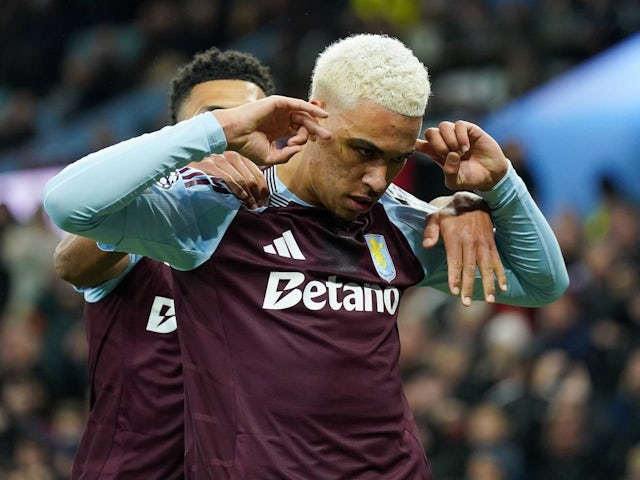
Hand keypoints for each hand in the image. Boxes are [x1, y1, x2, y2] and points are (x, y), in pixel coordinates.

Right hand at [196, 152, 268, 208]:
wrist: (185, 180)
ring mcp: (217, 160)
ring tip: (251, 206)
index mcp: (236, 158)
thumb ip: (243, 182)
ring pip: (240, 178)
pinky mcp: (207, 166)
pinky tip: (241, 197)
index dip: (263, 188)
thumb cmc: (208, 182)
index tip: (265, 201)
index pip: (256, 172)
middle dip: (257, 194)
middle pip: (250, 176)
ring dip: (248, 195)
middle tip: (259, 207)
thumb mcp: (229, 180)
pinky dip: (236, 189)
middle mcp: (228, 156)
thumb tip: (260, 196)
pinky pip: (226, 178)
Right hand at [212, 95, 331, 165]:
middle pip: (304, 124)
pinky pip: (298, 104)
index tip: (293, 147)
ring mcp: (280, 111)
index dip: (302, 140)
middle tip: (328, 138)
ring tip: (325, 130)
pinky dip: (310, 109)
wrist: (234, 135)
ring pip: (303, 114)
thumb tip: (301, 150)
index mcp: (278, 131)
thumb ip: (286, 156)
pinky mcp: (278, 103)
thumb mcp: (270, 157)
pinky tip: (322, 115)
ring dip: (315, 122)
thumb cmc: (247, 146)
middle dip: (316, 131)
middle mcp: (280, 120)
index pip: (298, 133)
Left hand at [416, 120, 508, 190]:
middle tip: (448, 155)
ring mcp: (456, 135)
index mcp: (436, 154)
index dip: (414, 143)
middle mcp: (444, 142)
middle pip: (430, 132)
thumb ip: (449, 172)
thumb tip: (450, 155)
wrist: (491, 175)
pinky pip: (459, 125)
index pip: (419, 144)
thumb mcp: (455, 182)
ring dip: (450, 140)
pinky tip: (466, 147)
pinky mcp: (469, 130)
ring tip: (460, 153)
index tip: (414, 146)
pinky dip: (461, 136)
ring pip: (443, 126)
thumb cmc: (471, 178)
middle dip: (437, 144)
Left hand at [423, 192, 506, 305]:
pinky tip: (503, 287)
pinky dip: (501, 274)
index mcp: (455, 237)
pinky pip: (497, 260)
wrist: (472, 198)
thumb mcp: (435, 215)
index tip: (455, 291)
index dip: (455, 276)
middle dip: (469, 286)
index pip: (455, 260)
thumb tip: (426, 246)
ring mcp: (483, 243)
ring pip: (486, 266)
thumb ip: (430, 231)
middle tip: (466, 303)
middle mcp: (471, 242)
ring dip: (488, 284)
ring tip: (489, 300)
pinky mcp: (491, 243)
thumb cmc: (450, 211)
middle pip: (470, 267)